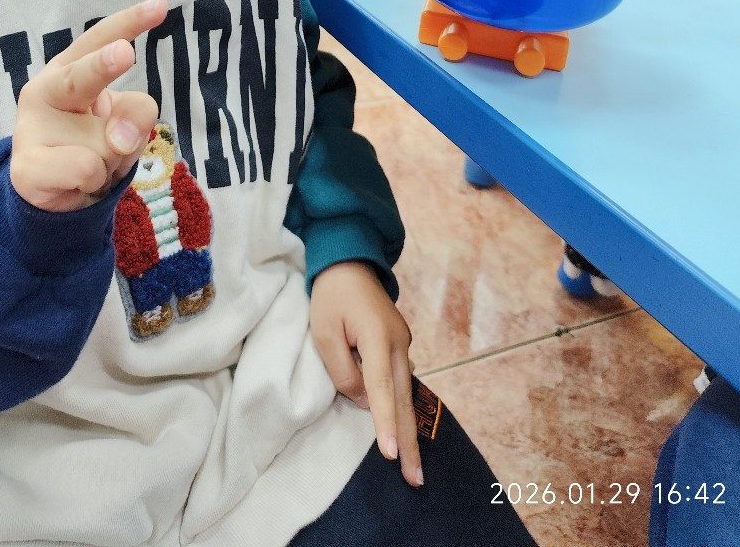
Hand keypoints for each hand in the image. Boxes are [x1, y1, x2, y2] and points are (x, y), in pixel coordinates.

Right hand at [10, 0, 167, 211]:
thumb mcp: (125, 121)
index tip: (161, 5)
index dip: (130, 21)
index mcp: (69, 67)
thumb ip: (135, 113)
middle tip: (125, 53)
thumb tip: (119, 139)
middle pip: (82, 77)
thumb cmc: (91, 142)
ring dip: (114, 160)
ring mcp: (31, 128)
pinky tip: (77, 182)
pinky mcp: (26, 167)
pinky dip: (96, 181)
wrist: (52, 191)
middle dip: (103, 64)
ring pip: (106, 143)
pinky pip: (88, 171)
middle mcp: (46, 90)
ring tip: (94, 163)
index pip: (100, 37)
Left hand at [309, 261, 421, 486]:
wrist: (349, 260)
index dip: (384, 424)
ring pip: (405, 393)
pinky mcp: (400, 343)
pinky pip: (402, 381)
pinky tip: (405, 430)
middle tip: (415, 478)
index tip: (389, 455)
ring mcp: (404, 343)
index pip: (381, 390)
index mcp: (379, 339)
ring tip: (413, 465)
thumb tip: (364, 400)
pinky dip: (403, 408)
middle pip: (402, 399)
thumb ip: (342, 370)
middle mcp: (399, 344)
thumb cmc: (331, 295)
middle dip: (408, 440)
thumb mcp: (324, 331)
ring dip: (408, 429)